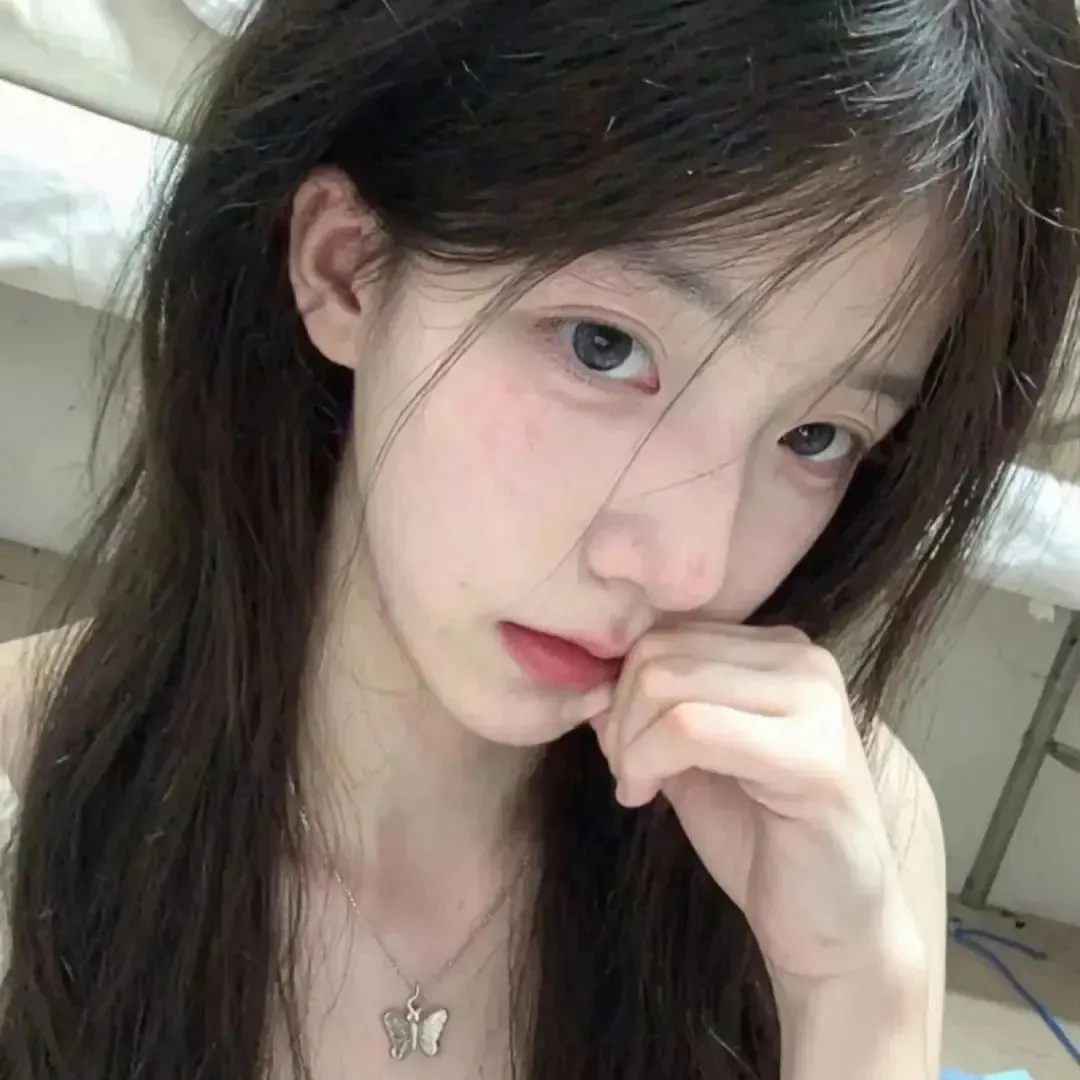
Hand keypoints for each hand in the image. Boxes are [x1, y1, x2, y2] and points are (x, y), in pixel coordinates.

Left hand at [575, 623, 926, 995]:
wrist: (832, 924)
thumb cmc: (759, 840)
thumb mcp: (686, 759)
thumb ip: (647, 712)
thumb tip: (589, 682)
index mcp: (776, 650)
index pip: (664, 632)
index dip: (619, 689)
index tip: (618, 747)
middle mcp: (803, 659)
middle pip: (660, 654)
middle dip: (620, 717)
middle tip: (625, 774)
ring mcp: (816, 701)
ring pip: (668, 685)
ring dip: (630, 744)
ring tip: (638, 786)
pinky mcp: (815, 756)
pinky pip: (692, 729)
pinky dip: (648, 761)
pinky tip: (646, 797)